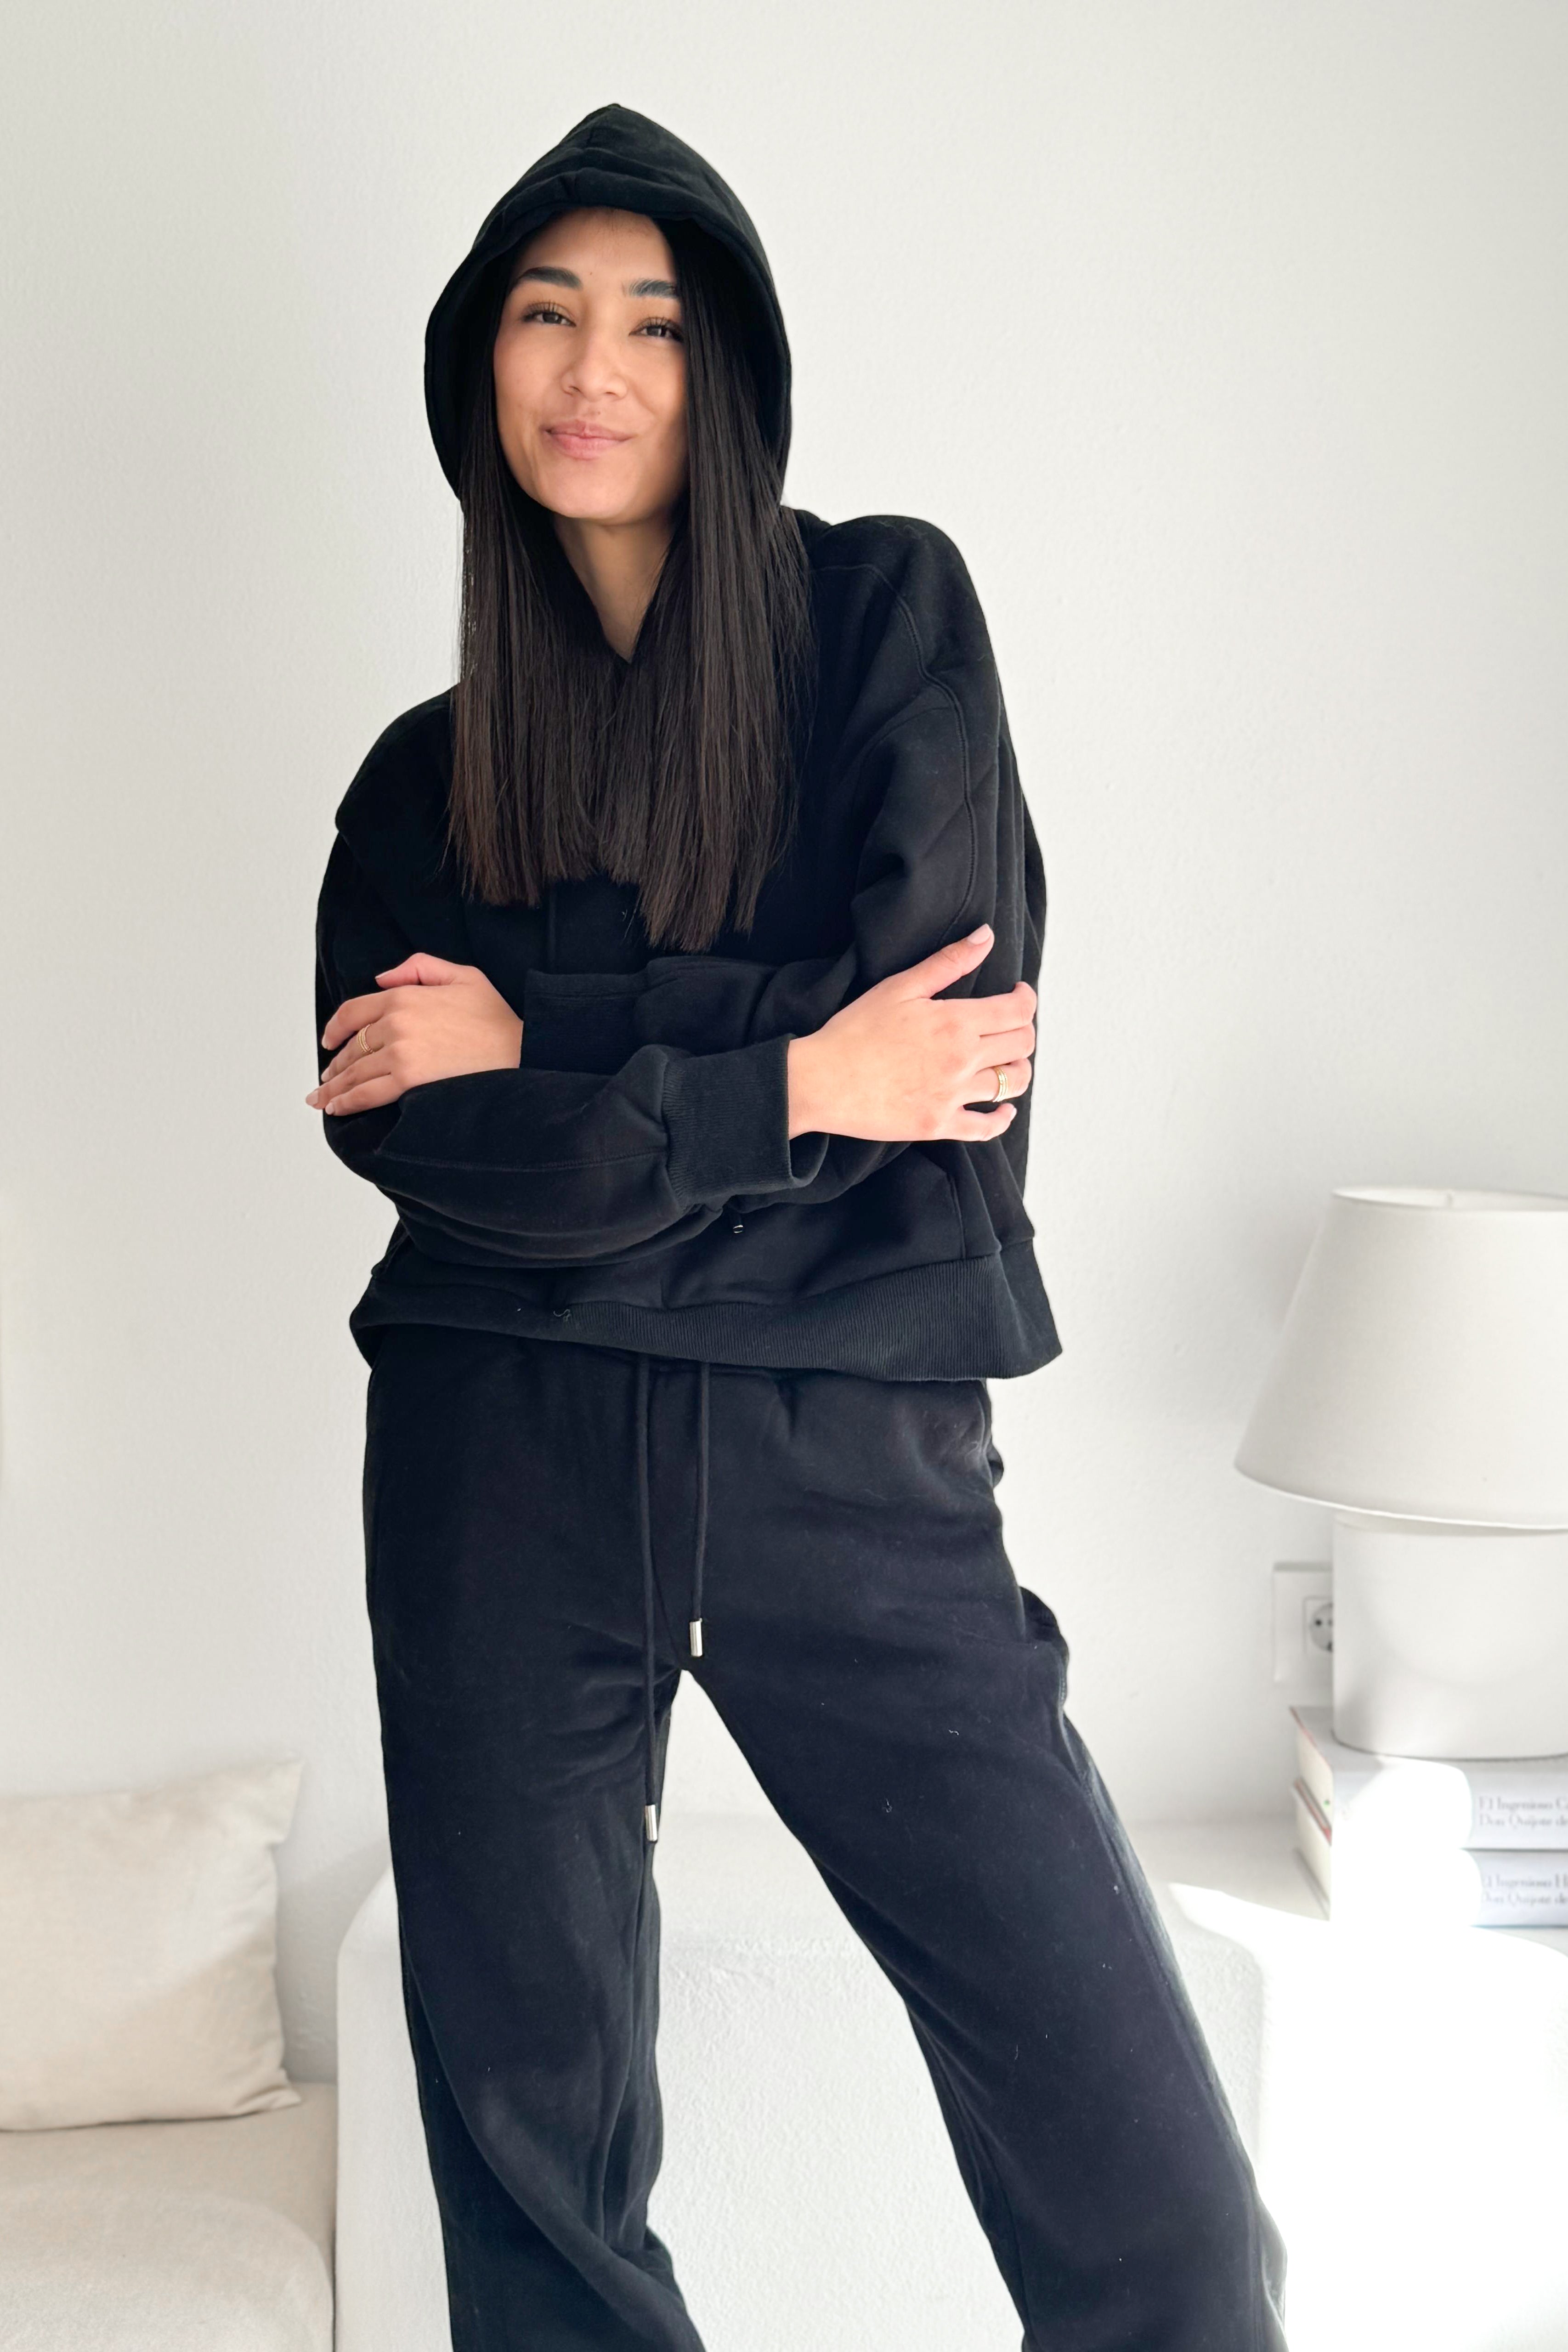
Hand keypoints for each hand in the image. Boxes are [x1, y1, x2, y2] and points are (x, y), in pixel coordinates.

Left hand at [308, 953, 523, 1115]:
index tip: (329, 1042)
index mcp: (403, 996)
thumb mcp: (463, 975)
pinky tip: (337, 1108)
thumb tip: (380, 979)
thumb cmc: (496, 1018)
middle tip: (325, 1079)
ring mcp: (399, 1052)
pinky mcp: (408, 1080)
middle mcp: (395, 1023)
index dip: (335, 1029)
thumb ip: (418, 967)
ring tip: (322, 1099)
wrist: (520, 1050)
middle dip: (334, 1065)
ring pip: (354, 1072)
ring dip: (333, 1088)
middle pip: (350, 1047)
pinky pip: (367, 1093)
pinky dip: (347, 1101)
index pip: (353, 1012)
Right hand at [786, 924, 1033, 1142]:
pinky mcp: (939, 1125)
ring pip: (1012, 1084)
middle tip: (1008, 1025)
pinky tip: (1003, 1110)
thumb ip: (948, 962)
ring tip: (1006, 1061)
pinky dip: (1001, 1119)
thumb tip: (985, 936)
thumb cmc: (855, 1030)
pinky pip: (986, 1128)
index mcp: (956, 1022)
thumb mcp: (900, 987)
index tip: (1018, 994)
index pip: (1018, 1010)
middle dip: (1023, 1030)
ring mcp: (953, 1097)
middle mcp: (962, 1060)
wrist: (820, 1081)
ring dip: (1017, 1070)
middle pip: (1022, 1045)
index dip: (1026, 998)